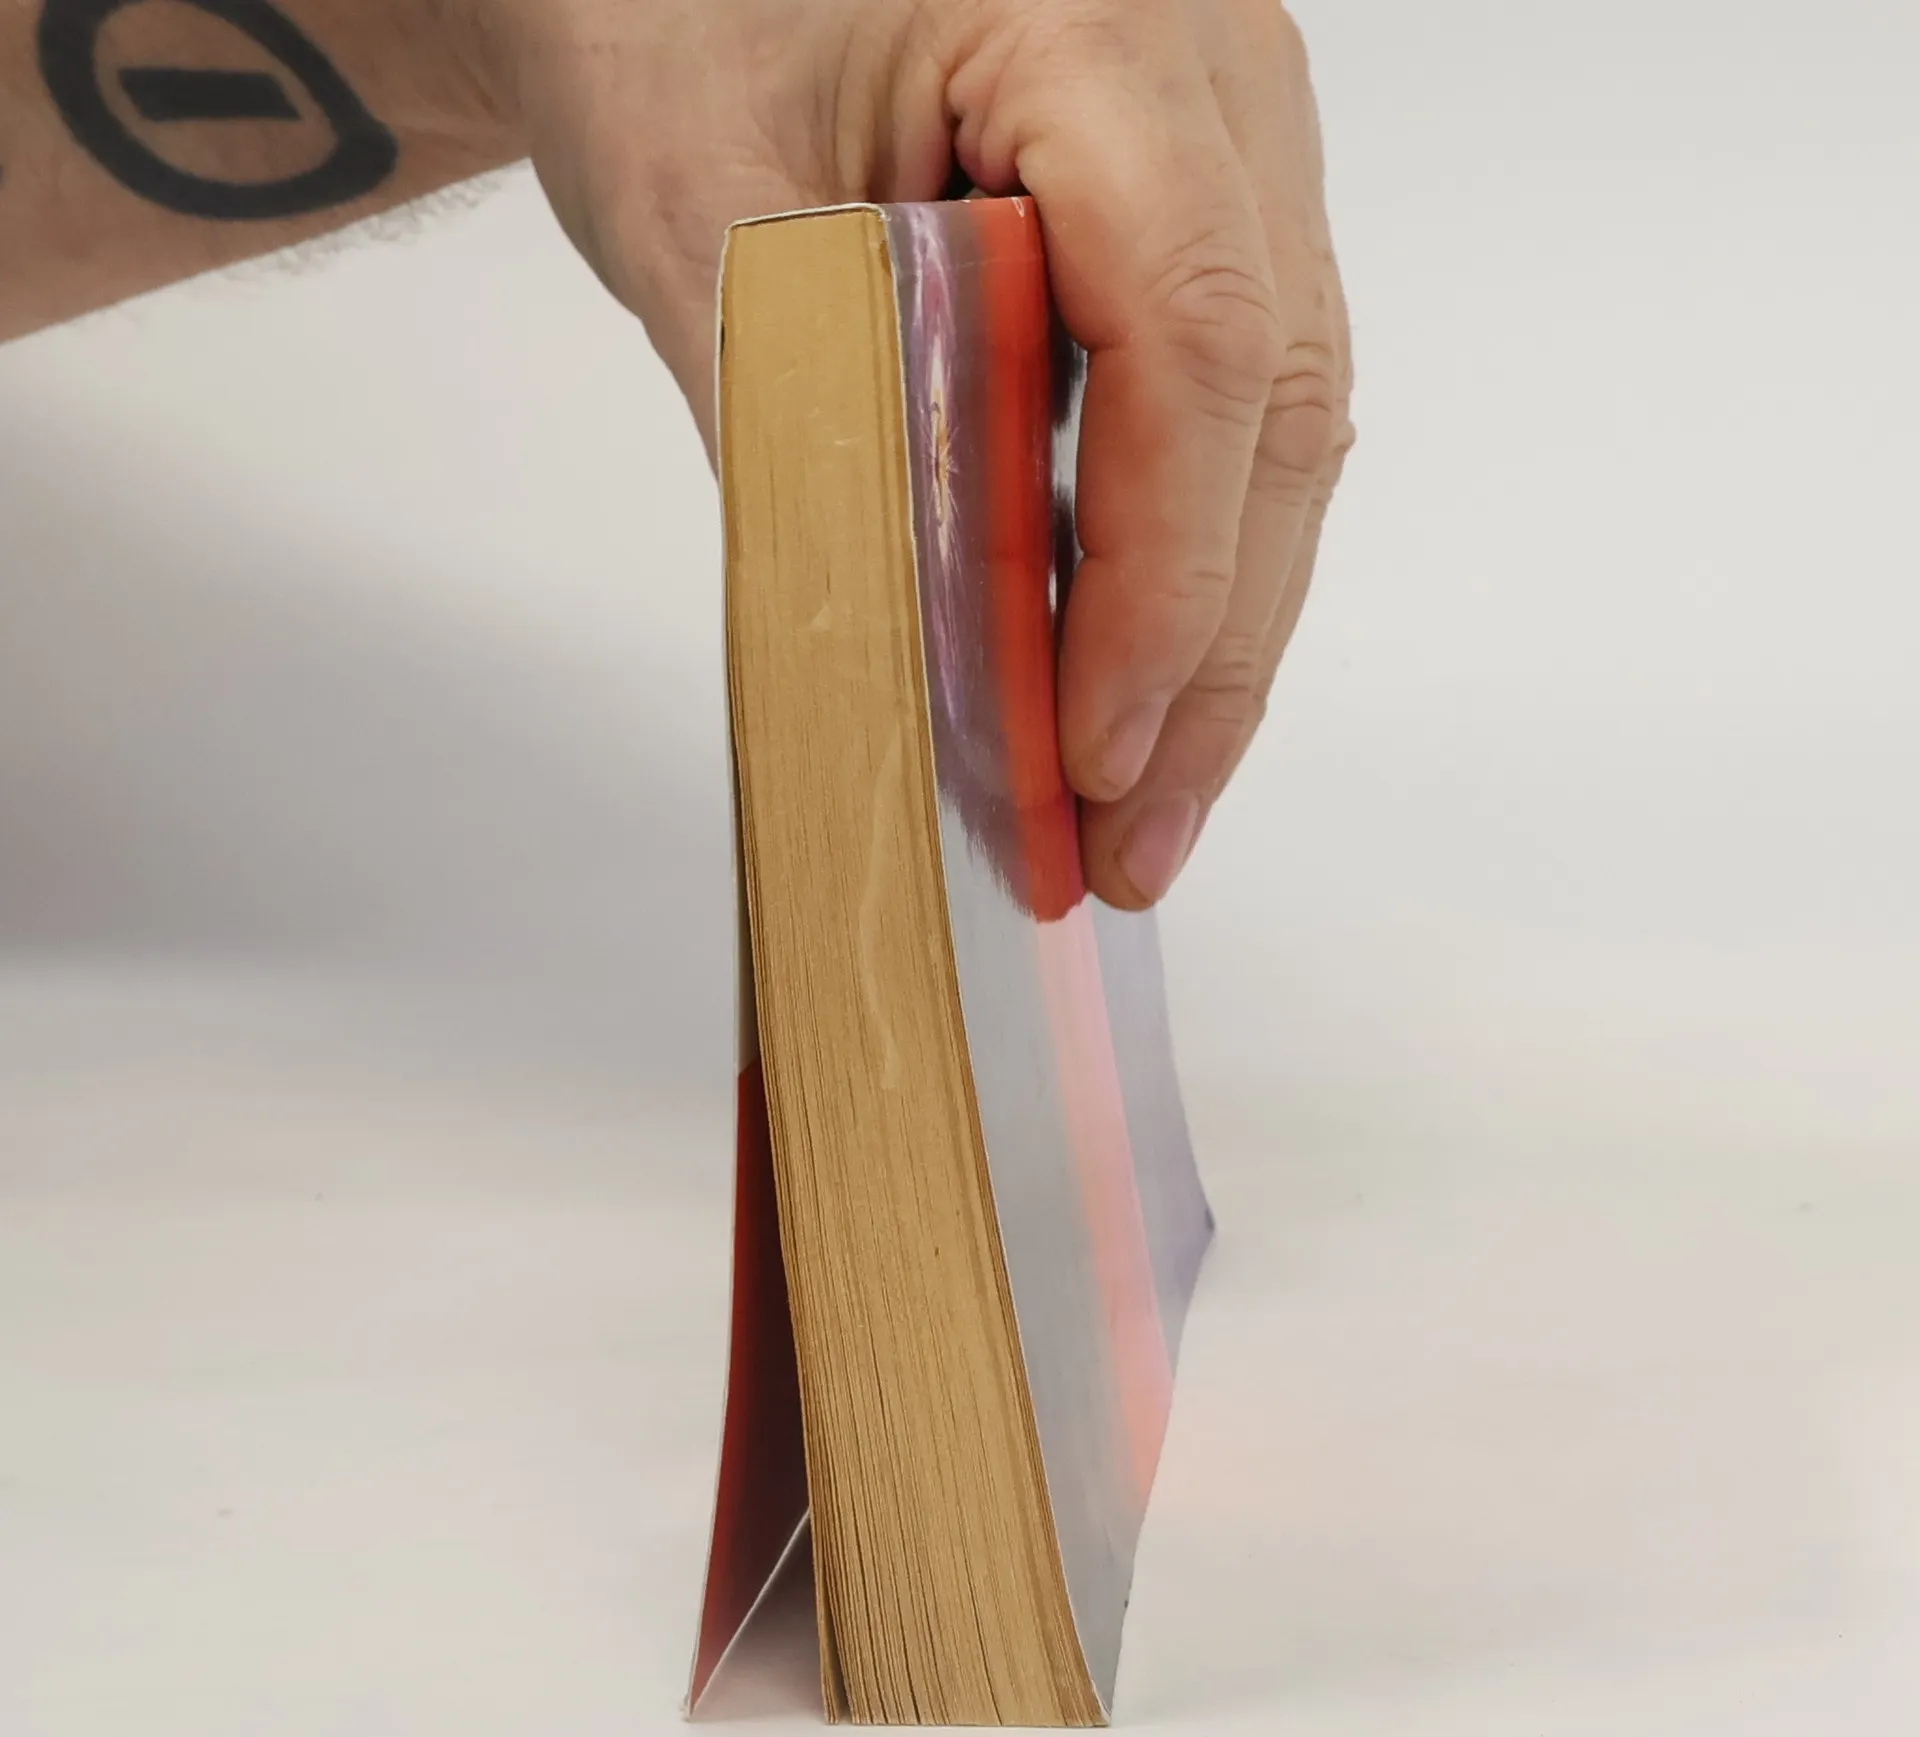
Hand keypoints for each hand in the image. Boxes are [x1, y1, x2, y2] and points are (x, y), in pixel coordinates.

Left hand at [465, 0, 1352, 907]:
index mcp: (1102, 24)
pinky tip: (1130, 675)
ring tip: (1140, 802)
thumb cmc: (663, 14)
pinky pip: (1229, 403)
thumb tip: (912, 669)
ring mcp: (1230, 139)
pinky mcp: (1199, 207)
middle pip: (1272, 405)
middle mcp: (1215, 74)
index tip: (1088, 749)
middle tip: (1133, 841)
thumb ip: (813, 426)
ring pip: (1276, 423)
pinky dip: (1182, 554)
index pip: (1189, 334)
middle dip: (1206, 654)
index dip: (1156, 574)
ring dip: (1211, 630)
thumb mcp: (700, 212)